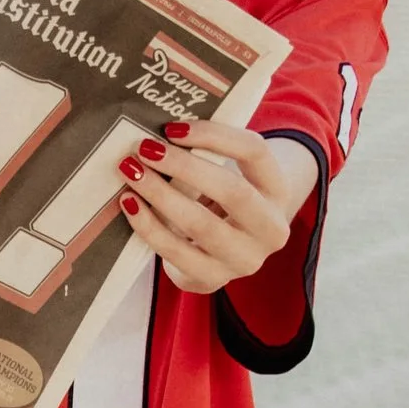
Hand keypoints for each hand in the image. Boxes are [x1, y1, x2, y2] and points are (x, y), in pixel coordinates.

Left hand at [118, 120, 318, 295]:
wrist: (224, 254)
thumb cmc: (221, 202)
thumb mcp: (228, 176)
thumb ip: (206, 155)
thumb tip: (159, 132)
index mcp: (278, 190)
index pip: (256, 152)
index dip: (215, 136)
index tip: (172, 127)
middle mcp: (271, 228)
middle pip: (233, 190)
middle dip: (184, 167)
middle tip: (144, 149)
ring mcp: (245, 260)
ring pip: (202, 225)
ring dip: (161, 195)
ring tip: (131, 173)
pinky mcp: (215, 280)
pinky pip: (177, 253)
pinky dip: (149, 227)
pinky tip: (130, 205)